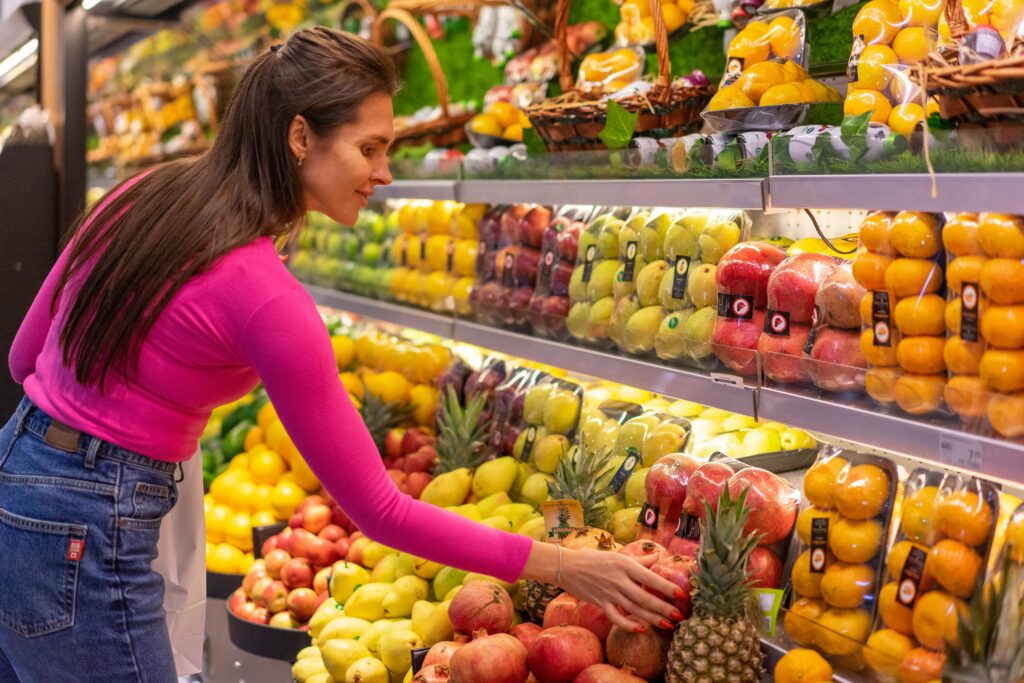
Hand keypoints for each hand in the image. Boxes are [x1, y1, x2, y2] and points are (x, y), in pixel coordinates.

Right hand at [558, 547, 682, 632]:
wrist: (567, 566)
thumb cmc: (595, 559)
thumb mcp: (618, 556)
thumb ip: (639, 560)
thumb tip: (658, 557)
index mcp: (625, 565)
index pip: (650, 577)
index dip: (666, 587)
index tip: (681, 595)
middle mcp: (618, 579)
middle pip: (645, 597)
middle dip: (664, 608)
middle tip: (679, 616)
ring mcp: (609, 593)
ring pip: (634, 609)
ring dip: (653, 618)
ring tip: (668, 625)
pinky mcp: (600, 603)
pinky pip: (616, 617)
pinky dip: (628, 625)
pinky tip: (641, 629)